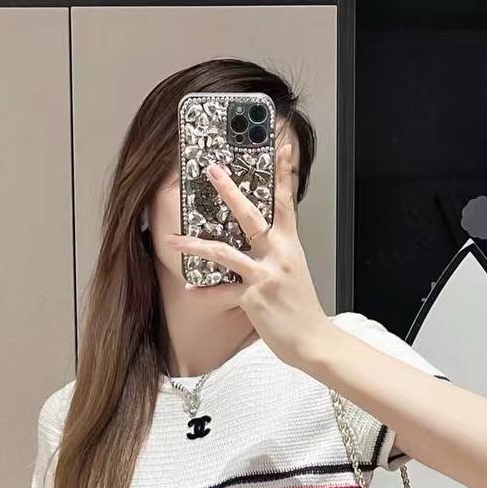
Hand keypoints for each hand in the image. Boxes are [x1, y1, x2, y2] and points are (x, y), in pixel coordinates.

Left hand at [162, 139, 330, 369]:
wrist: (312, 340)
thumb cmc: (302, 309)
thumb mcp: (294, 273)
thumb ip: (277, 255)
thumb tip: (260, 245)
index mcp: (290, 246)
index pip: (288, 203)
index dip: (285, 174)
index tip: (283, 147)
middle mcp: (278, 255)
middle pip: (251, 216)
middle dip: (229, 191)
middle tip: (212, 170)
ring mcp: (264, 275)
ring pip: (224, 252)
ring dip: (195, 245)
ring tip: (173, 240)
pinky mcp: (252, 297)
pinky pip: (221, 291)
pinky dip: (204, 292)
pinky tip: (190, 290)